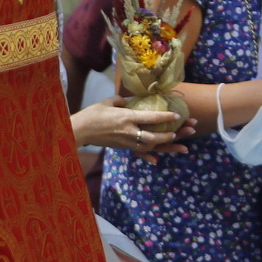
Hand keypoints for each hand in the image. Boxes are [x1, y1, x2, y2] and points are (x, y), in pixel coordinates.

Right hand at [71, 100, 190, 153]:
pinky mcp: (121, 147)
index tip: (177, 115)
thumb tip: (133, 101)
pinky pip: (138, 152)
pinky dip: (148, 156)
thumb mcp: (108, 102)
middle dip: (171, 135)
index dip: (166, 116)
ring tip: (178, 144)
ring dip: (164, 146)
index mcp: (127, 117)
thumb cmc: (92, 114)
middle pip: (154, 136)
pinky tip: (156, 160)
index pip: (151, 117)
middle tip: (183, 131)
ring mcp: (125, 141)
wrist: (79, 130)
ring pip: (149, 146)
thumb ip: (123, 101)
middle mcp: (128, 131)